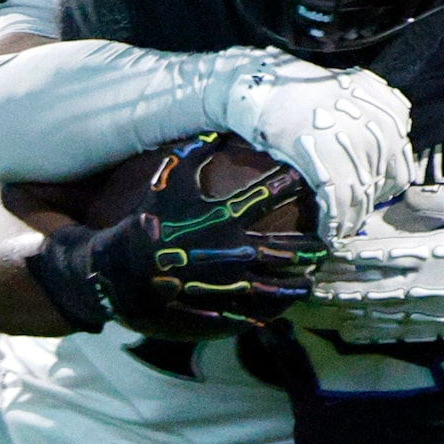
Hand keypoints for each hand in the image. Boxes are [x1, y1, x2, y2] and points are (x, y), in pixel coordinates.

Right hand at [67, 137, 328, 338]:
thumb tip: (216, 130)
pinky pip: (254, 314)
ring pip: (277, 288)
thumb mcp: (165, 182)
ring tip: (310, 281)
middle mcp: (233, 252)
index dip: (291, 184)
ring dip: (297, 284)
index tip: (308, 180)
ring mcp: (229, 287)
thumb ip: (192, 154)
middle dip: (309, 247)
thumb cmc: (144, 224)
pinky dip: (271, 311)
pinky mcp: (220, 312)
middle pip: (285, 250)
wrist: (118, 274)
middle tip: (324, 244)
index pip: (268, 196)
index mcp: (223, 218)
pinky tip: (281, 309)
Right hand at [218, 52, 412, 238]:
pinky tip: (328, 232)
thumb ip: (380, 119)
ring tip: (339, 229)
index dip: (384, 187)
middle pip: (383, 185)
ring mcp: (358, 148)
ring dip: (350, 218)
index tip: (370, 196)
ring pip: (361, 198)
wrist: (267, 88)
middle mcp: (383, 131)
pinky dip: (333, 223)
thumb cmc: (306, 92)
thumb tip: (390, 157)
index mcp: (393, 114)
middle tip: (351, 211)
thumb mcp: (357, 94)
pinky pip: (338, 204)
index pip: (400, 168)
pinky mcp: (330, 164)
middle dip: (367, 202)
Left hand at [307, 184, 443, 344]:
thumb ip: (442, 200)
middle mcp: (432, 286)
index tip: (317, 249)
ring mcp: (438, 312)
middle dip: (333, 286)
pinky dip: (373, 334)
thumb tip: (404, 198)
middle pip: (370, 288)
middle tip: (301, 282)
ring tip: (313, 307)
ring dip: (345, 312)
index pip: (379, 253)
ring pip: (381, 314)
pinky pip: (403, 334)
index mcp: (439, 251)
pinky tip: (349, 331)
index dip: (344, 253)